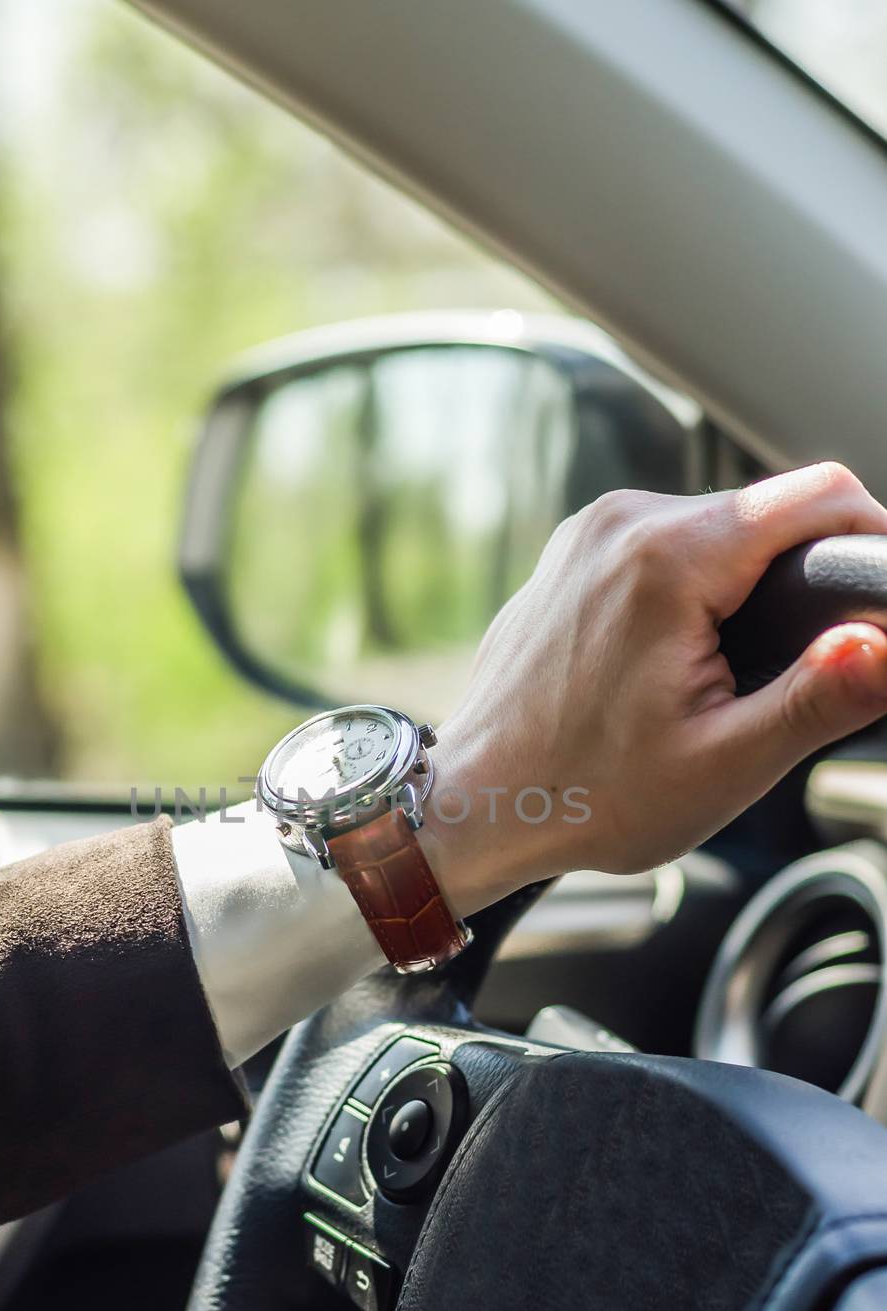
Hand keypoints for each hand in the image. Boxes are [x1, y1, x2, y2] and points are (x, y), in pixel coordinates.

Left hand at [421, 463, 886, 916]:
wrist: (477, 804)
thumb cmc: (586, 796)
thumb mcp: (724, 764)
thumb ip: (820, 697)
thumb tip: (883, 644)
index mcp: (667, 558)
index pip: (818, 494)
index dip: (871, 535)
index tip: (875, 600)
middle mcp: (622, 522)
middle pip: (766, 510)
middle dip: (803, 575)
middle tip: (806, 663)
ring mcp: (589, 532)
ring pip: (716, 524)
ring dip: (747, 582)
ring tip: (734, 670)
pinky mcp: (573, 551)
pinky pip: (664, 542)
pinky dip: (694, 584)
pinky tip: (681, 656)